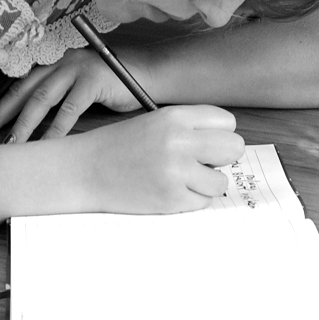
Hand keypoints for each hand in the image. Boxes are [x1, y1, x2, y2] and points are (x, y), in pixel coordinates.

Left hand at [0, 47, 146, 143]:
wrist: (150, 74)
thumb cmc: (115, 85)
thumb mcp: (82, 89)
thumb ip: (60, 99)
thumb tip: (36, 126)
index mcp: (55, 64)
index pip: (21, 86)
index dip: (1, 106)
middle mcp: (61, 62)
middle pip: (24, 91)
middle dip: (2, 114)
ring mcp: (76, 69)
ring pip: (41, 100)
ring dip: (24, 125)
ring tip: (12, 145)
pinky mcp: (92, 81)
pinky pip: (68, 110)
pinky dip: (55, 130)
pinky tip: (46, 145)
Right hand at [72, 105, 243, 213]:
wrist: (83, 171)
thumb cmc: (117, 147)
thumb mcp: (153, 123)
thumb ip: (189, 128)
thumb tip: (227, 145)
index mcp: (174, 117)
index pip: (227, 122)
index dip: (219, 135)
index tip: (205, 143)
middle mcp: (178, 141)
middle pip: (234, 148)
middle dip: (221, 158)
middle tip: (201, 163)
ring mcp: (176, 171)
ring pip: (221, 181)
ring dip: (205, 183)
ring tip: (180, 179)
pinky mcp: (171, 198)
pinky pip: (203, 202)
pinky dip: (190, 200)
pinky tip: (169, 191)